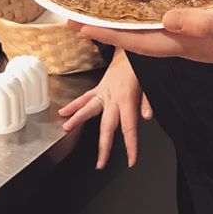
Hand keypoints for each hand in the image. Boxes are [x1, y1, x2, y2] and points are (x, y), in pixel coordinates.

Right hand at [58, 50, 152, 168]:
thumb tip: (147, 117)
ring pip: (88, 109)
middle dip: (104, 146)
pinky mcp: (99, 88)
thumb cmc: (141, 67)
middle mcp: (112, 98)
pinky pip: (86, 98)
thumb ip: (147, 101)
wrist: (132, 50)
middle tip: (100, 164)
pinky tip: (63, 113)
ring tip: (66, 129)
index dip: (131, 146)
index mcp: (127, 99)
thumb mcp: (149, 82)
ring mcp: (104, 92)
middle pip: (106, 126)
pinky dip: (74, 105)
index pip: (129, 128)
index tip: (132, 161)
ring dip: (77, 120)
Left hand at [71, 0, 212, 74]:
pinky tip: (143, 6)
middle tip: (75, 14)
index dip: (107, 32)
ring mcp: (192, 40)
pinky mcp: (201, 33)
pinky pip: (165, 27)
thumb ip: (206, 24)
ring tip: (99, 8)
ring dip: (122, 22)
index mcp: (188, 41)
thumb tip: (170, 20)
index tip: (78, 25)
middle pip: (136, 37)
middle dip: (105, 28)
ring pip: (148, 33)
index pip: (139, 39)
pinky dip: (146, 17)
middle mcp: (184, 43)